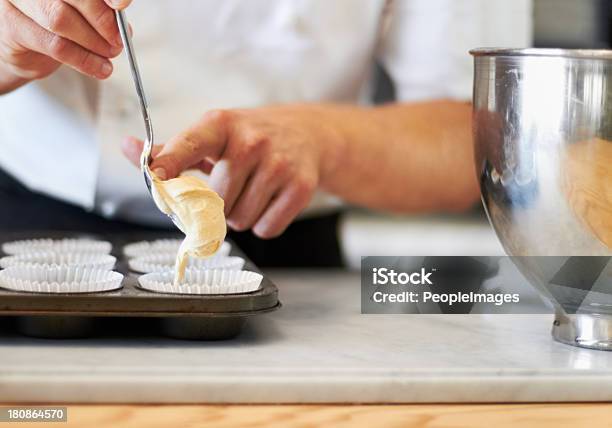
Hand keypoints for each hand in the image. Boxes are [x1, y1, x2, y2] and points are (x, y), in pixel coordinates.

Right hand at [0, 0, 131, 90]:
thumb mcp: (82, 14)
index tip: (121, 5)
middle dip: (102, 20)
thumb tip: (122, 20)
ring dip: (94, 42)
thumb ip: (101, 11)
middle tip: (118, 40)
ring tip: (110, 54)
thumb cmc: (55, 27)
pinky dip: (85, 60)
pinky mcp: (14, 28)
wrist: (25, 50)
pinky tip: (100, 68)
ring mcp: (18, 2)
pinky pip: (56, 46)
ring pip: (61, 20)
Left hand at [122, 106, 343, 237]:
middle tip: (233, 186)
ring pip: (240, 220)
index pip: (190, 144)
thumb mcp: (213, 136)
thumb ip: (171, 149)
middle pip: (215, 202)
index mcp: (221, 125)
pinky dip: (264, 224)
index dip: (171, 162)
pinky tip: (271, 200)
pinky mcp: (301, 187)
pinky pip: (266, 229)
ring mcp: (279, 164)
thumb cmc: (251, 137)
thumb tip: (129, 148)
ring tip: (253, 191)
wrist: (309, 134)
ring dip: (241, 215)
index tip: (157, 174)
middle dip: (219, 205)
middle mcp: (251, 141)